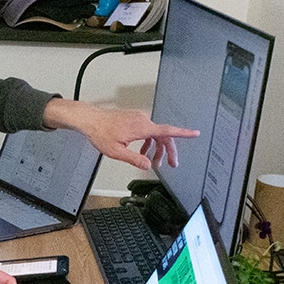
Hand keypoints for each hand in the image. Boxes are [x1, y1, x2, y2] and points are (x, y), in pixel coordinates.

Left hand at [42, 98, 198, 169]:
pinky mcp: (132, 119)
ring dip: (156, 148)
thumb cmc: (100, 132)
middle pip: (163, 135)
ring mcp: (137, 118)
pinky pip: (147, 130)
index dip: (183, 133)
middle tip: (172, 164)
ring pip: (155, 133)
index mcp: (142, 127)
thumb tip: (148, 166)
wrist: (89, 120)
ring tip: (153, 162)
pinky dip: (148, 141)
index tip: (195, 133)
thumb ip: (135, 159)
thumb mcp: (117, 151)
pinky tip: (142, 151)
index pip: (167, 131)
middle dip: (169, 151)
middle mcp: (142, 120)